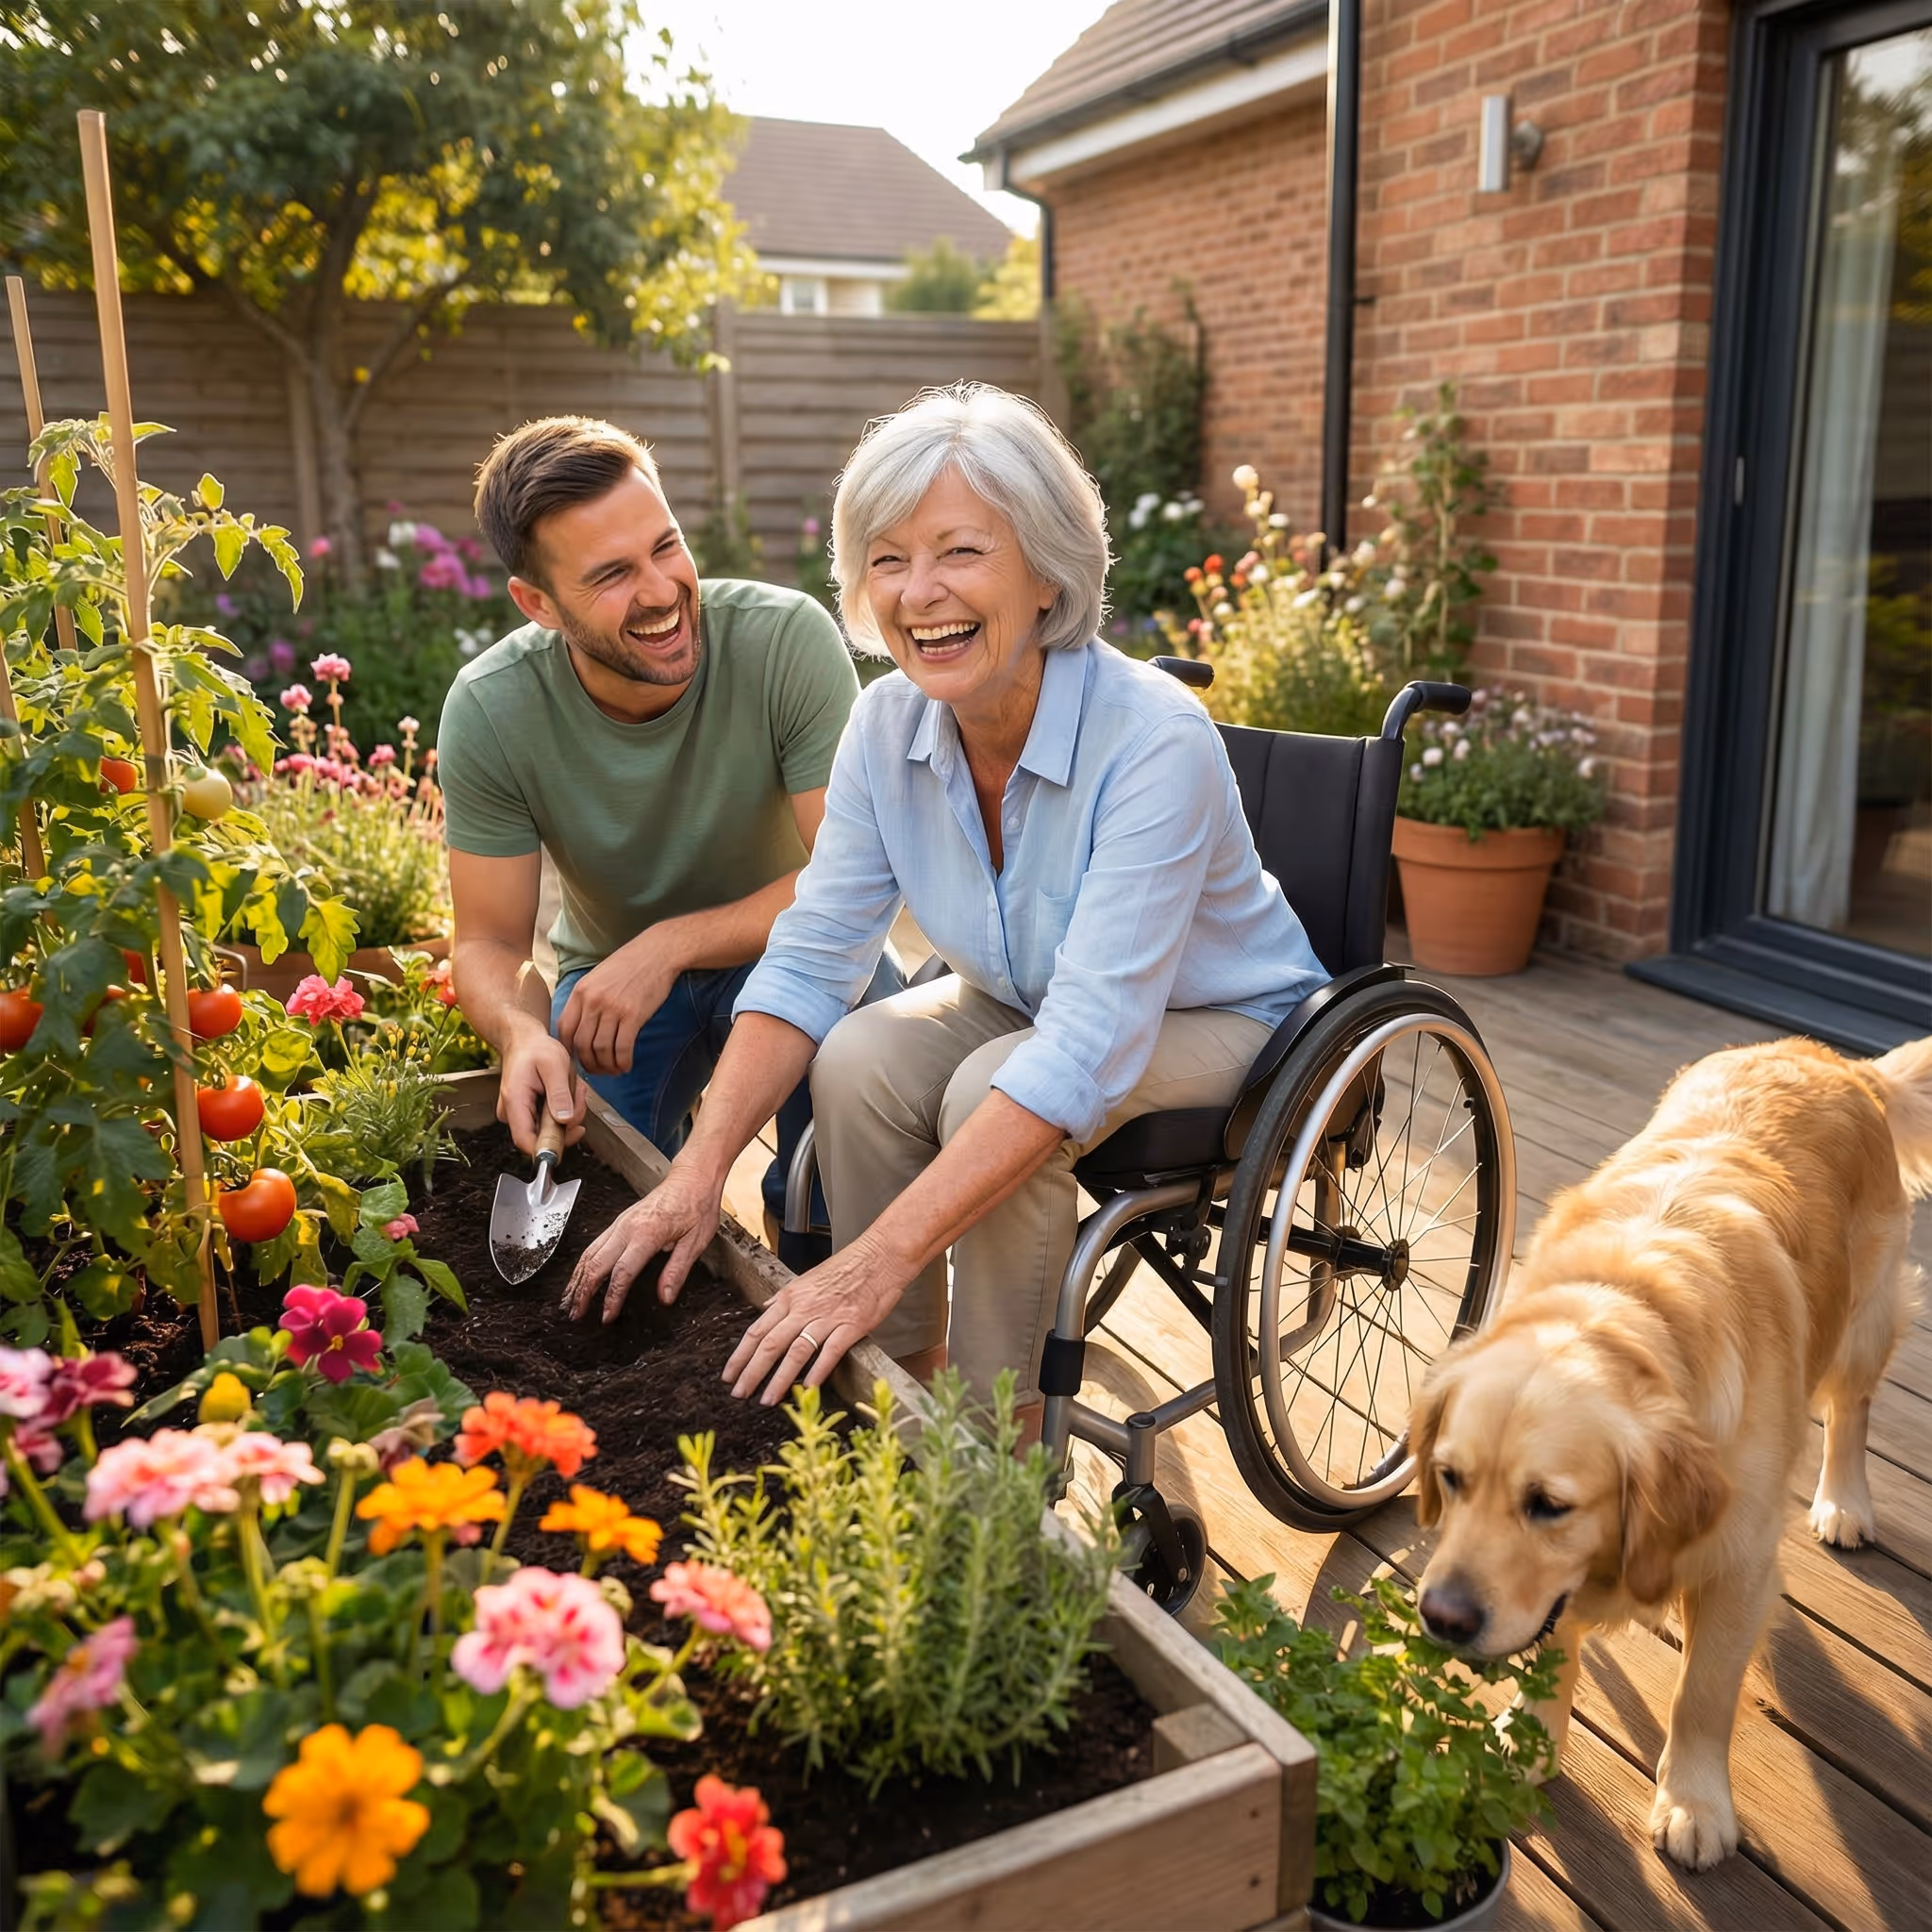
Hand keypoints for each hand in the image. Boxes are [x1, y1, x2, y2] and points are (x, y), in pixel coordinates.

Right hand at [498, 1025, 584, 1156]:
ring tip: (571, 1087)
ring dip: (568, 1111)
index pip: (526, 1142)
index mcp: (515, 1102)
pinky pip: (550, 1122)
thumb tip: (565, 1120)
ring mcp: (519, 1114)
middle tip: (576, 1093)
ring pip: (551, 1129)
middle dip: (568, 1119)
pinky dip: (564, 1109)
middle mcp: (512, 1113)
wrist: (524, 1040)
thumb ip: (560, 1093)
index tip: (575, 1131)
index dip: (551, 1146)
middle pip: (544, 1136)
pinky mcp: (527, 1114)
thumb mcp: (554, 1065)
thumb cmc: (535, 1048)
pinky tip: (566, 1091)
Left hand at [557, 930, 682, 1075]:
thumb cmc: (630, 964)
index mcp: (581, 991)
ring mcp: (612, 1009)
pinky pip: (622, 1048)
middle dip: (588, 1063)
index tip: (578, 1057)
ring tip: (614, 1070)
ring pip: (601, 1050)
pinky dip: (622, 1062)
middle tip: (597, 1070)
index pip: (564, 1029)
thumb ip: (587, 998)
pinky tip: (626, 1065)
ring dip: (606, 1066)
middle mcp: (592, 1001)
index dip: (568, 1049)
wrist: (658, 952)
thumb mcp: (599, 976)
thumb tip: (582, 1024)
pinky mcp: (633, 1015)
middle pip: (581, 1044)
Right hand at [564, 1158, 722, 1323]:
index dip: (611, 1298)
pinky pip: (595, 1244)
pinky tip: (580, 1275)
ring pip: (590, 1253)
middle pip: (597, 1264)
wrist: (692, 1177)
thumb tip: (665, 1298)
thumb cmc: (697, 1206)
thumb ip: (677, 1271)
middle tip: (576, 1315)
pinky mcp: (619, 1221)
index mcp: (647, 1234)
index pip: (622, 1272)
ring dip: (577, 1278)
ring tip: (570, 1300)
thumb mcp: (696, 1242)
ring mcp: (620, 1223)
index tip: (606, 1317)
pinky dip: (583, 1263)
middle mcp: (627, 1228)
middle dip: (583, 1291)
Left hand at [723, 1241, 904, 1405]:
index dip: (740, 1355)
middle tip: (739, 1394)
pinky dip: (818, 1371)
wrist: (880, 1255)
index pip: (757, 1330)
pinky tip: (808, 1388)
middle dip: (751, 1372)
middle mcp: (804, 1308)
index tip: (729, 1374)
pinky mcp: (852, 1325)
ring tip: (768, 1400)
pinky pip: (830, 1352)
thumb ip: (785, 1296)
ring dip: (779, 1379)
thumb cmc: (847, 1266)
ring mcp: (828, 1317)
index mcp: (791, 1297)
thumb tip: (765, 1308)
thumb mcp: (808, 1277)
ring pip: (796, 1352)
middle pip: (770, 1344)